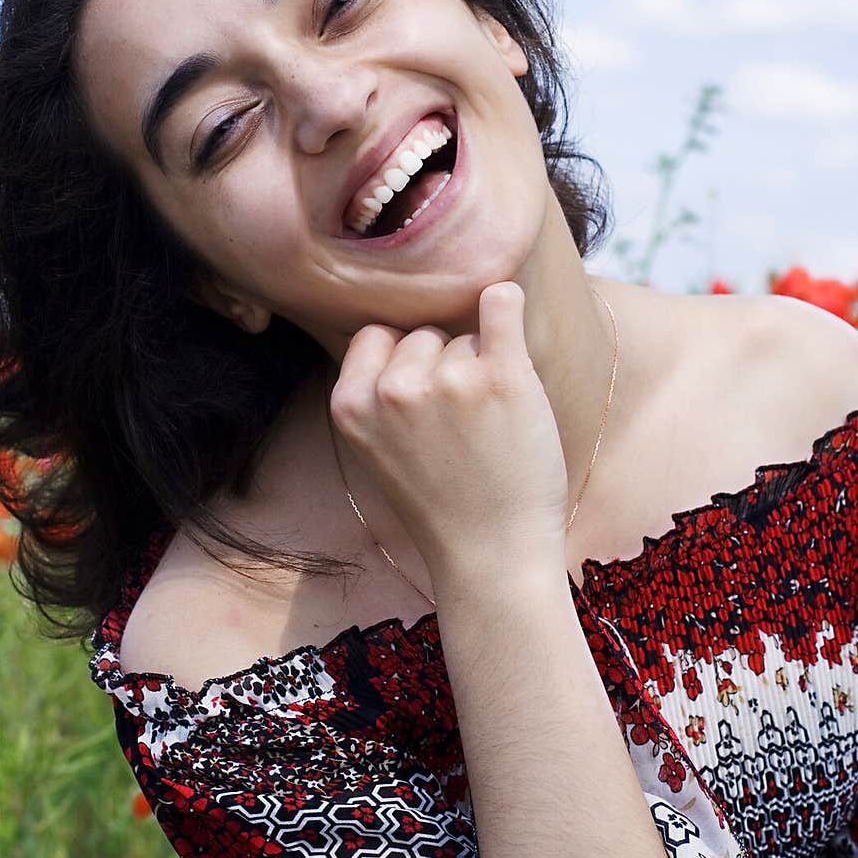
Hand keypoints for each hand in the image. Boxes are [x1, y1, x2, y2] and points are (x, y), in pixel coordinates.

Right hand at [327, 282, 569, 588]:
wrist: (493, 556)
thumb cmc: (442, 504)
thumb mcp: (375, 450)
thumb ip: (375, 392)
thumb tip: (400, 325)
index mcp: (350, 404)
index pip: (375, 336)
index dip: (403, 361)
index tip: (424, 400)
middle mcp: (393, 388)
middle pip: (424, 334)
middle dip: (443, 366)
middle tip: (460, 428)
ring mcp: (448, 381)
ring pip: (466, 335)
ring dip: (481, 367)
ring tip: (488, 428)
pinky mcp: (502, 378)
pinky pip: (501, 303)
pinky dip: (506, 302)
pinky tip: (508, 308)